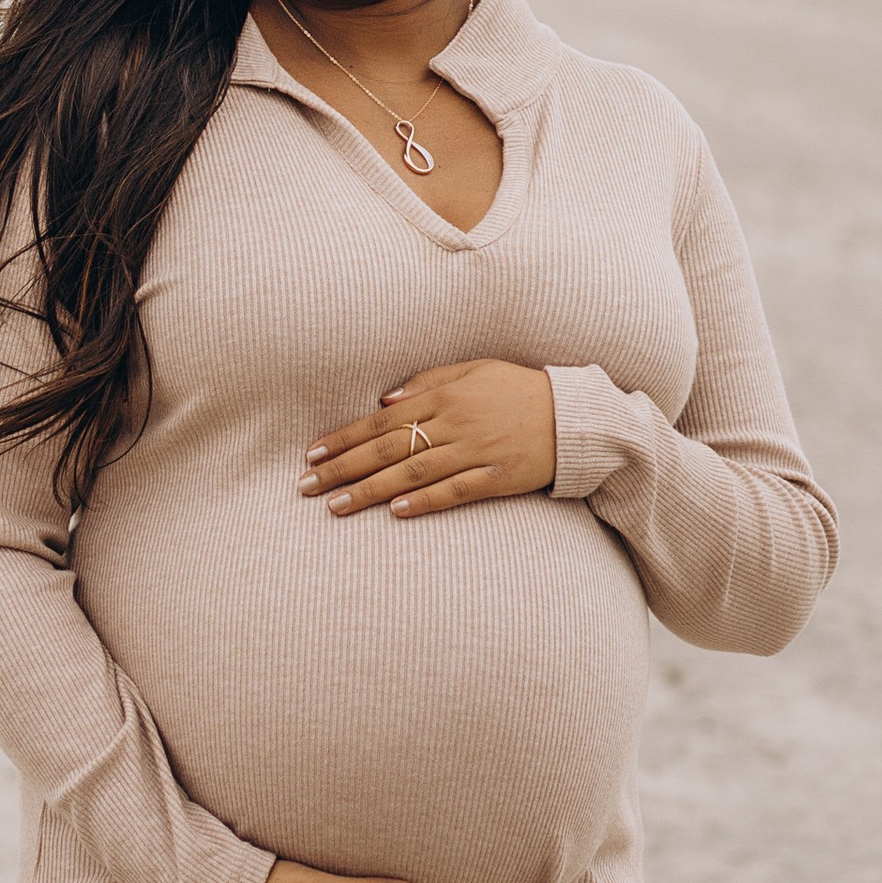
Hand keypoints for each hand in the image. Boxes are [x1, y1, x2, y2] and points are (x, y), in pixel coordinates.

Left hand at [300, 358, 557, 520]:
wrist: (574, 414)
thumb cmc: (519, 389)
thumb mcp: (474, 370)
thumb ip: (429, 383)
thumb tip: (385, 402)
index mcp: (444, 395)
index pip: (381, 421)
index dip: (345, 438)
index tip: (313, 454)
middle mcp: (454, 423)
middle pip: (387, 449)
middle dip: (343, 468)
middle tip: (307, 486)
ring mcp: (475, 450)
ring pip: (412, 473)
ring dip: (370, 491)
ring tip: (336, 506)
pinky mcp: (497, 477)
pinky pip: (454, 491)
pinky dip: (424, 502)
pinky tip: (395, 512)